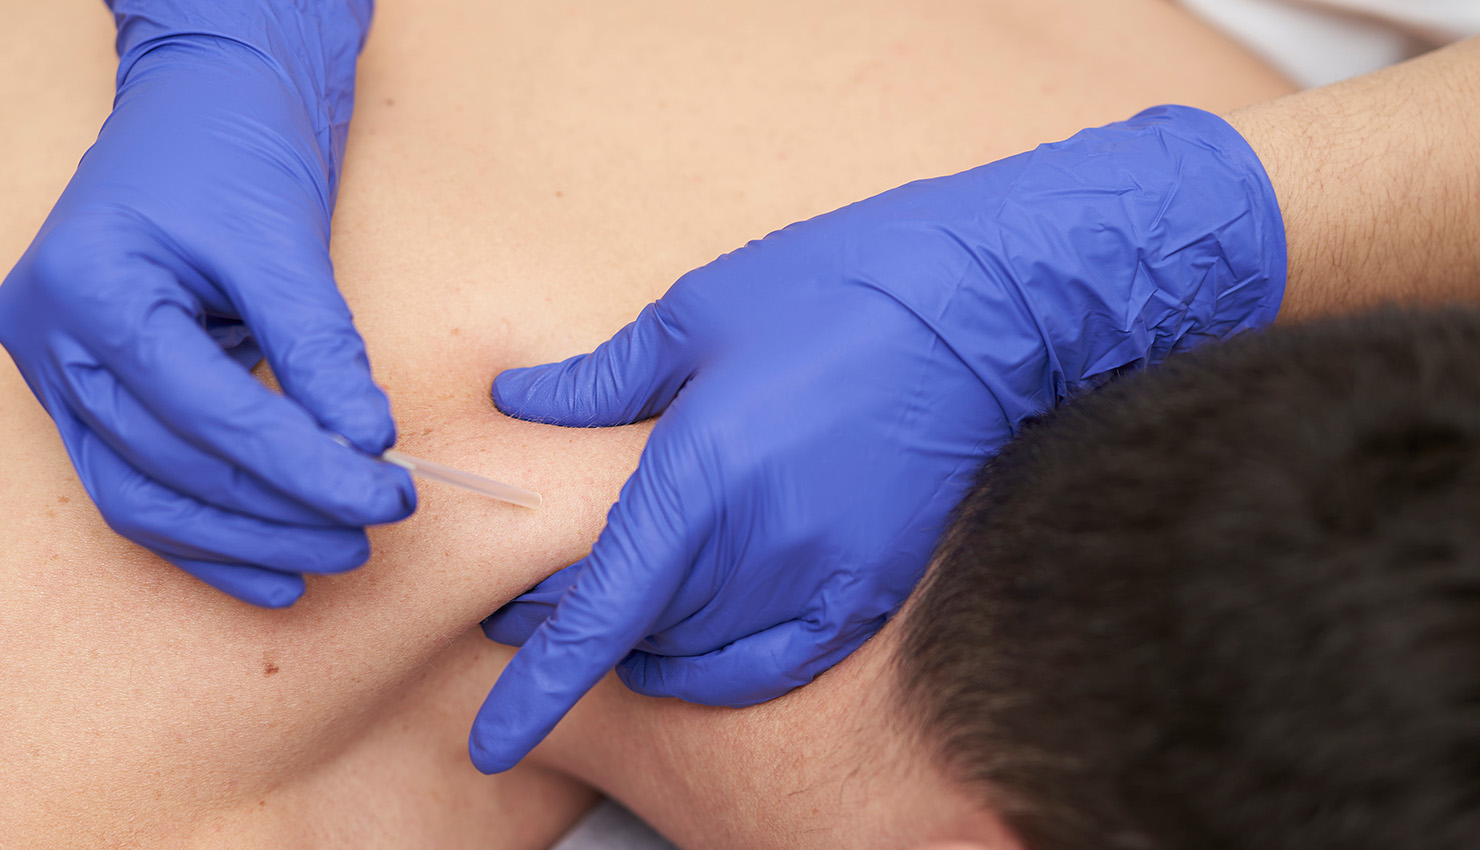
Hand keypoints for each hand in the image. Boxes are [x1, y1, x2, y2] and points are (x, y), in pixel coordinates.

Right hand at [0, 1, 411, 607]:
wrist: (195, 102)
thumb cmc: (229, 147)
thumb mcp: (283, 237)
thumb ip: (320, 347)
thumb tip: (366, 448)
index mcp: (85, 284)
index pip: (203, 409)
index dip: (301, 464)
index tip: (386, 492)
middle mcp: (45, 337)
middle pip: (168, 463)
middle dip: (278, 510)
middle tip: (370, 532)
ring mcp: (49, 373)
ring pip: (143, 496)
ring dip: (244, 538)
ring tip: (336, 557)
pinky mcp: (79, 397)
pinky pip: (137, 488)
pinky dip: (207, 536)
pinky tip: (275, 572)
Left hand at [469, 106, 1289, 771]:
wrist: (987, 304)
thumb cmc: (835, 290)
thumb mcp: (695, 316)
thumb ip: (600, 382)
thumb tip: (519, 402)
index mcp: (700, 474)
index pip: (602, 612)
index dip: (541, 682)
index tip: (492, 741)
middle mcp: (759, 544)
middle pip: (643, 630)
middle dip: (580, 618)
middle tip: (535, 592)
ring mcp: (823, 576)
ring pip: (703, 650)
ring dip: (651, 636)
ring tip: (623, 598)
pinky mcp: (872, 588)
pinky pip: (778, 663)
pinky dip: (726, 665)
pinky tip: (694, 644)